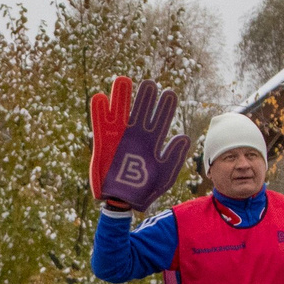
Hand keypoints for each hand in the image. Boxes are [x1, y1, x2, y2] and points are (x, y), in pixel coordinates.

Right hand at [95, 76, 186, 211]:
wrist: (123, 202)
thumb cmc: (146, 190)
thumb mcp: (166, 175)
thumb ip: (174, 157)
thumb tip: (184, 137)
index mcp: (152, 143)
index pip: (160, 121)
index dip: (165, 108)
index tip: (170, 93)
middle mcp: (136, 136)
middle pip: (141, 112)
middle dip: (145, 98)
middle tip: (150, 83)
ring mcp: (119, 138)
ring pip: (120, 113)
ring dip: (121, 97)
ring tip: (122, 80)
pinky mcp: (103, 144)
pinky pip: (100, 125)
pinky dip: (99, 112)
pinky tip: (101, 98)